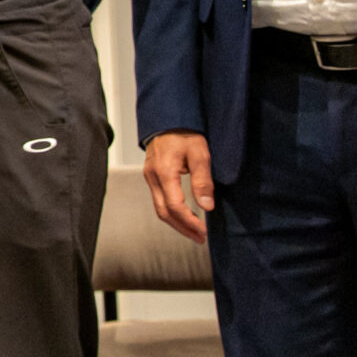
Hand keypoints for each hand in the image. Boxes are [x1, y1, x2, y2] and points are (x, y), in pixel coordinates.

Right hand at [143, 130, 214, 245]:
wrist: (167, 118)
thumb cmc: (185, 133)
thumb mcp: (200, 153)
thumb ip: (202, 180)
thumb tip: (207, 206)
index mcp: (164, 172)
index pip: (175, 206)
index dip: (190, 221)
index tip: (204, 231)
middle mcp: (153, 177)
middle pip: (164, 212)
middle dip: (182, 228)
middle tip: (200, 238)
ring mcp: (149, 177)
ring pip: (159, 208)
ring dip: (177, 223)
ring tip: (194, 232)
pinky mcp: (152, 176)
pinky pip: (159, 200)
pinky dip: (172, 212)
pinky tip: (184, 216)